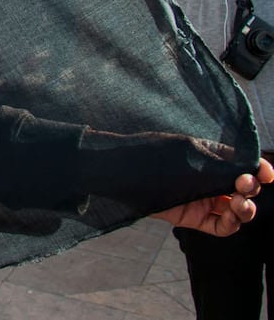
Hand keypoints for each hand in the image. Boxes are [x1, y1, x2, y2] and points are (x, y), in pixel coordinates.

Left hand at [155, 158, 273, 235]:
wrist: (122, 172)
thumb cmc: (155, 156)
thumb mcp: (192, 156)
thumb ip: (222, 165)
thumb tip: (254, 171)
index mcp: (211, 158)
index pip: (242, 166)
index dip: (259, 170)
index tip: (267, 174)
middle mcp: (209, 179)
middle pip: (243, 189)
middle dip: (251, 188)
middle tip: (245, 184)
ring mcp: (202, 199)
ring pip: (237, 210)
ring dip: (246, 208)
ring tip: (240, 203)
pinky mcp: (193, 217)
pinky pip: (221, 226)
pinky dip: (231, 224)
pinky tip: (232, 215)